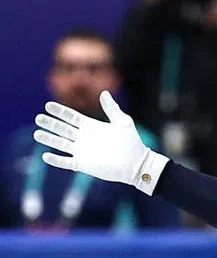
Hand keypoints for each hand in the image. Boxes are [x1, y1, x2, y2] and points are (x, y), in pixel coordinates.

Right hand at [34, 91, 168, 195]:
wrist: (137, 165)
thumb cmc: (133, 143)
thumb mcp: (123, 122)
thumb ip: (112, 108)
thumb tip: (104, 93)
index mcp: (90, 126)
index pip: (70, 117)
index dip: (59, 111)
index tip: (48, 106)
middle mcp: (83, 138)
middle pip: (62, 129)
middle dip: (50, 124)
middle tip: (39, 118)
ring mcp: (82, 151)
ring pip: (60, 144)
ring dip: (49, 139)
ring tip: (37, 134)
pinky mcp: (83, 165)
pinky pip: (66, 162)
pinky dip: (56, 160)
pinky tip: (46, 156)